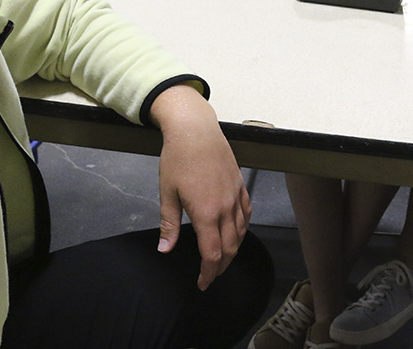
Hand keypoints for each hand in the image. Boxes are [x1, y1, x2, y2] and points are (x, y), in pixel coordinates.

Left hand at [153, 86, 250, 289]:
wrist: (195, 130)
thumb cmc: (178, 158)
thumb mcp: (167, 193)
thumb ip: (169, 224)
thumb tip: (165, 249)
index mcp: (206, 212)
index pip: (213, 254)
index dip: (209, 273)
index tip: (202, 283)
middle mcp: (225, 207)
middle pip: (230, 248)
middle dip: (221, 267)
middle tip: (210, 276)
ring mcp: (235, 195)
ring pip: (241, 232)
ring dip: (233, 250)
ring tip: (222, 258)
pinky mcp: (240, 185)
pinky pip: (247, 213)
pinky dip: (243, 228)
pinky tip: (236, 231)